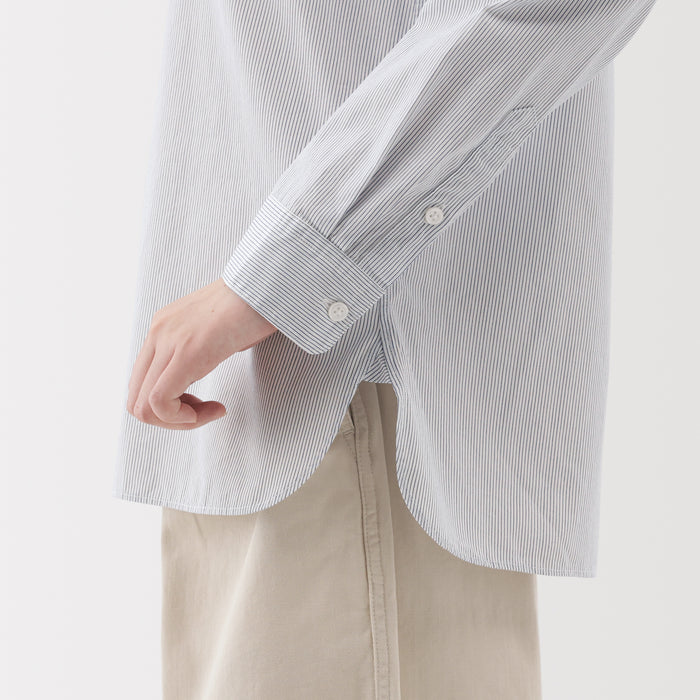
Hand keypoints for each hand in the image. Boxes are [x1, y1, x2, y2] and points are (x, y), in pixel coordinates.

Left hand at [126, 277, 276, 428]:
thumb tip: (204, 371)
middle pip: (136, 400)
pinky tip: (215, 409)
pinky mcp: (186, 353)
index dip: (170, 406)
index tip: (203, 403)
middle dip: (171, 420)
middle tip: (205, 413)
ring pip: (145, 407)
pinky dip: (186, 418)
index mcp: (163, 327)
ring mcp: (168, 341)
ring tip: (211, 411)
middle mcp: (158, 333)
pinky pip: (161, 402)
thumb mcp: (218, 330)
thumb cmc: (256, 306)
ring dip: (180, 421)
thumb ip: (202, 348)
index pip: (142, 383)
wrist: (270, 283)